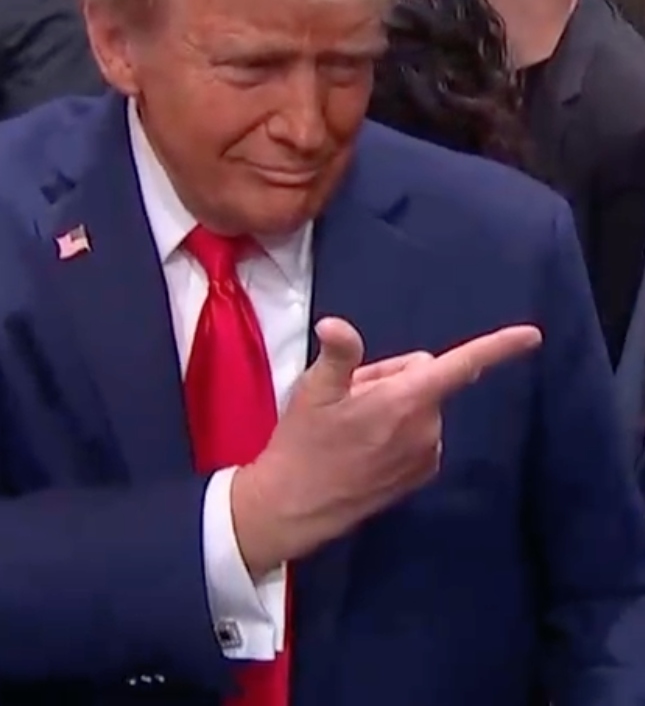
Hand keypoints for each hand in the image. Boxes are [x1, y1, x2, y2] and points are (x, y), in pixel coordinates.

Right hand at [232, 317, 541, 577]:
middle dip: (394, 376)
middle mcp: (427, 428)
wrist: (296, 505)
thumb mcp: (314, 390)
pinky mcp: (419, 476)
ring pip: (420, 406)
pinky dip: (398, 430)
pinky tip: (364, 445)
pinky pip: (419, 433)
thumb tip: (336, 324)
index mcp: (405, 400)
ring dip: (395, 405)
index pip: (461, 365)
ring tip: (352, 424)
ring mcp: (426, 456)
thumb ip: (339, 354)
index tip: (533, 335)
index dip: (498, 347)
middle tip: (349, 395)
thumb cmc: (304, 442)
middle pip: (425, 377)